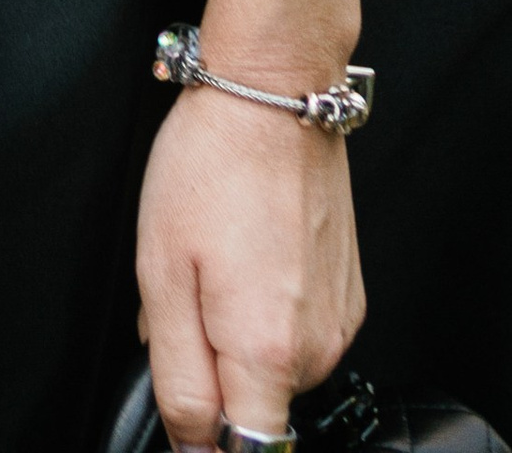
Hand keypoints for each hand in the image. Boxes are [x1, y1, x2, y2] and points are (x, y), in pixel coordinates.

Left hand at [136, 87, 362, 442]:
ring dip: (233, 336)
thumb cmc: (211, 166)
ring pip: (272, 367)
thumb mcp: (161, 274)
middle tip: (182, 295)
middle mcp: (317, 350)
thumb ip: (178, 377)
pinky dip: (263, 308)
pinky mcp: (349, 294)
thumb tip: (193, 446)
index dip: (206, 440)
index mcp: (267, 354)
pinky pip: (296, 330)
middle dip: (208, 370)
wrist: (275, 94)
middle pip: (253, 407)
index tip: (186, 402)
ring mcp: (340, 321)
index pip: (247, 451)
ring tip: (213, 261)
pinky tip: (244, 251)